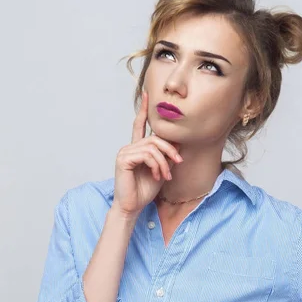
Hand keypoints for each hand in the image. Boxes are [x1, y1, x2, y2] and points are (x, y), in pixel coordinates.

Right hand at [112, 91, 182, 216]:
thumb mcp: (162, 169)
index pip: (140, 124)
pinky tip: (157, 175)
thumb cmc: (145, 190)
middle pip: (155, 138)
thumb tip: (178, 140)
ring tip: (165, 175)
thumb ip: (167, 154)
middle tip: (178, 162)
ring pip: (153, 147)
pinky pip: (146, 155)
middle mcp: (129, 147)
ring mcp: (125, 152)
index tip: (148, 94)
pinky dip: (156, 165)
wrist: (133, 206)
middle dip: (170, 149)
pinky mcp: (123, 159)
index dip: (144, 109)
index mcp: (137, 147)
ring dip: (164, 162)